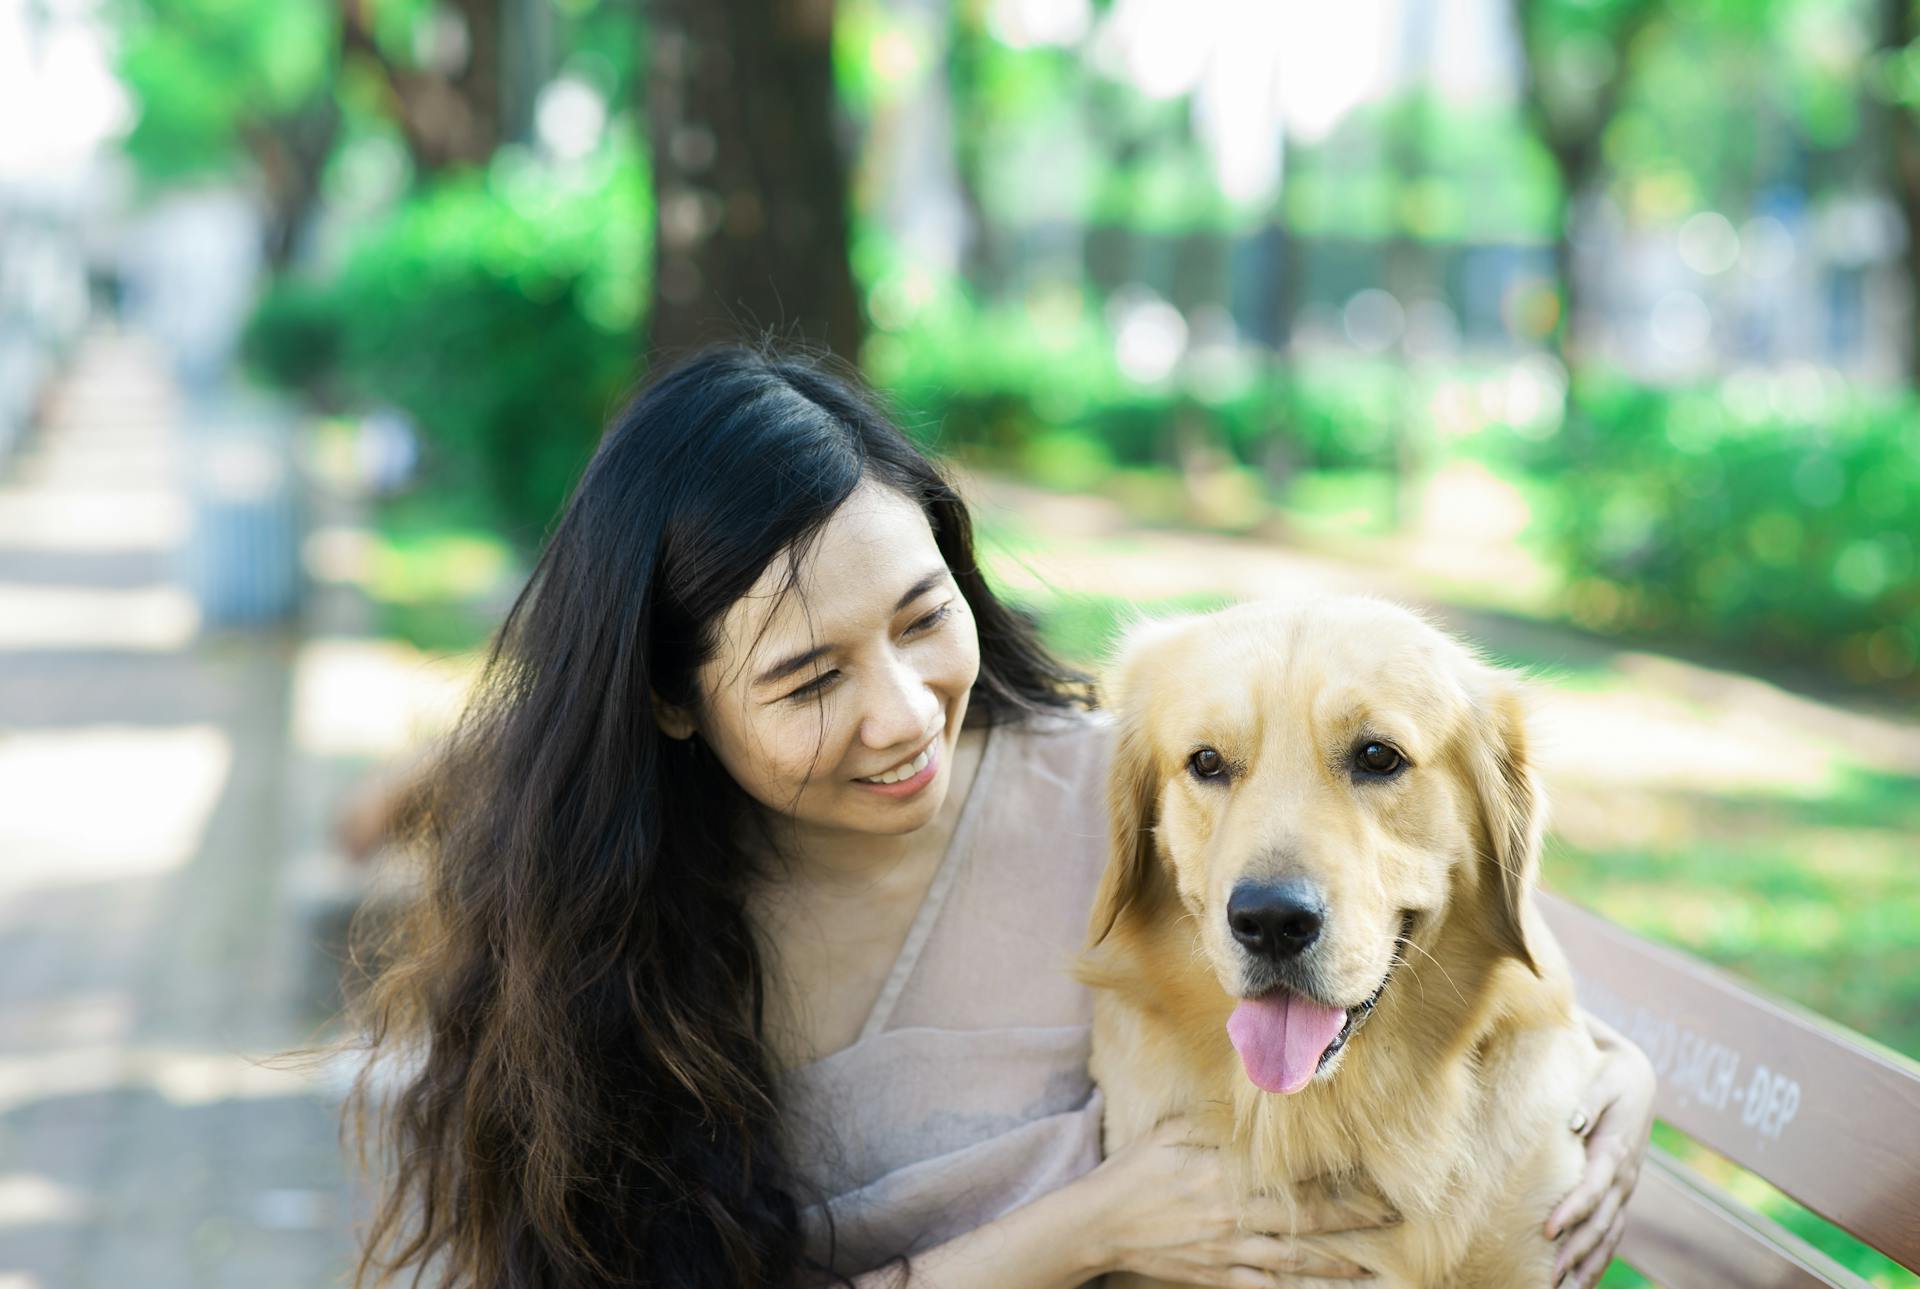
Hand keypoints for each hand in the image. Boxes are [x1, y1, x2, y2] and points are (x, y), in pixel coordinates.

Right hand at [1087, 1117, 1389, 1286]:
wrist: (1100, 1225)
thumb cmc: (1133, 1172)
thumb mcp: (1169, 1132)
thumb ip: (1211, 1120)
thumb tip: (1248, 1101)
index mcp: (1224, 1175)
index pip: (1291, 1172)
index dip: (1331, 1170)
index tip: (1368, 1164)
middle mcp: (1233, 1215)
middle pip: (1306, 1218)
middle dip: (1353, 1217)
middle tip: (1391, 1214)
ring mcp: (1227, 1251)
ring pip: (1294, 1259)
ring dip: (1336, 1260)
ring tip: (1372, 1262)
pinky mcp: (1216, 1276)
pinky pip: (1264, 1287)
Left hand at [1547, 1014, 1656, 1287]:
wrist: (1636, 1075)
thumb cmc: (1610, 1074)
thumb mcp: (1602, 1080)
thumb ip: (1587, 1101)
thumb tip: (1572, 1123)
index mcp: (1615, 1151)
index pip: (1593, 1189)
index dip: (1572, 1211)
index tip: (1548, 1230)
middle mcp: (1623, 1177)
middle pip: (1600, 1223)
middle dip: (1576, 1252)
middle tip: (1549, 1277)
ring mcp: (1623, 1188)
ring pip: (1608, 1235)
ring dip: (1588, 1264)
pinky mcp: (1619, 1192)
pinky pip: (1611, 1232)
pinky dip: (1599, 1258)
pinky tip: (1582, 1281)